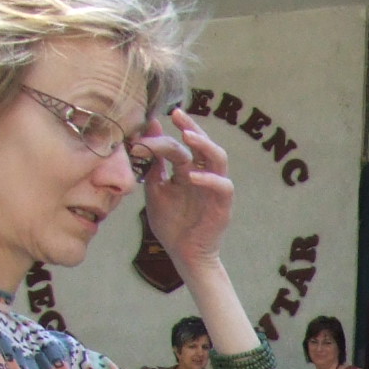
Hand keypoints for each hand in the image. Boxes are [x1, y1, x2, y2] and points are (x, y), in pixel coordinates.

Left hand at [137, 108, 233, 271]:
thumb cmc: (171, 224)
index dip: (166, 134)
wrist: (183, 254)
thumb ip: (153, 164)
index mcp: (187, 170)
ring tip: (188, 137)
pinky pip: (223, 186)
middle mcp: (203, 175)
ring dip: (205, 145)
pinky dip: (209, 179)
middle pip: (204, 144)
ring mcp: (214, 189)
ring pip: (219, 158)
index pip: (180, 146)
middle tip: (178, 114)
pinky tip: (192, 176)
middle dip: (192, 127)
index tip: (148, 124)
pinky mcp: (222, 206)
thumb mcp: (154, 189)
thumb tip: (145, 132)